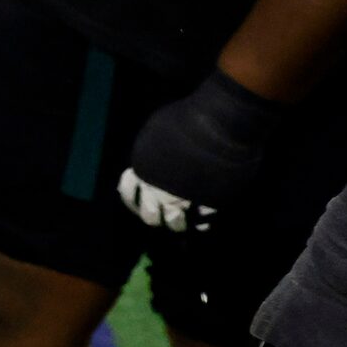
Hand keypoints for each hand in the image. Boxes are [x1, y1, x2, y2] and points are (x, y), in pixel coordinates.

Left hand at [118, 69, 285, 232]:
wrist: (220, 126)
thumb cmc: (187, 121)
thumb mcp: (156, 133)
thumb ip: (150, 155)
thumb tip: (147, 169)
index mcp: (143, 169)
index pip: (127, 193)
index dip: (132, 199)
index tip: (140, 201)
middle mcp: (159, 190)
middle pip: (149, 218)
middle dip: (154, 217)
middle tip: (162, 213)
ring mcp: (185, 200)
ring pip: (175, 226)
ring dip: (179, 224)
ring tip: (183, 217)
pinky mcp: (209, 205)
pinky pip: (203, 223)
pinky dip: (202, 223)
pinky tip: (203, 219)